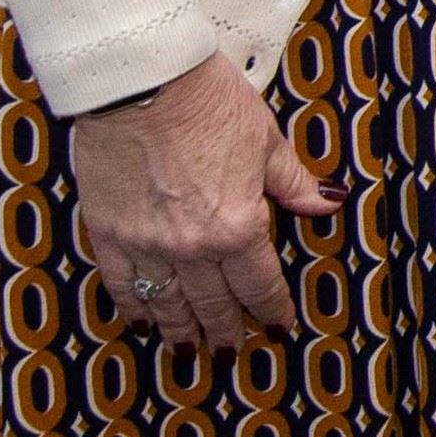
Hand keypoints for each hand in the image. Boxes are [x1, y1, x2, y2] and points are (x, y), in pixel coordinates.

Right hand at [65, 52, 338, 350]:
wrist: (142, 83)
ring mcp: (147, 244)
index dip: (271, 311)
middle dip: (226, 332)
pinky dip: (135, 309)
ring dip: (181, 333)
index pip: (259, 285)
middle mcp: (192, 247)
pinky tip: (144, 323)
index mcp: (237, 226)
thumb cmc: (208, 102)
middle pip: (212, 305)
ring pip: (167, 306)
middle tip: (233, 354)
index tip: (279, 328)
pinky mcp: (108, 234)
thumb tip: (327, 205)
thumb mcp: (266, 141)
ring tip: (189, 352)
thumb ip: (293, 183)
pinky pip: (122, 286)